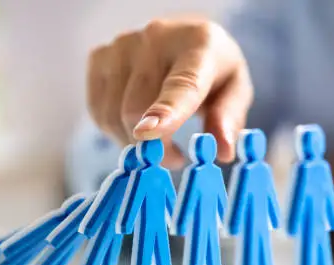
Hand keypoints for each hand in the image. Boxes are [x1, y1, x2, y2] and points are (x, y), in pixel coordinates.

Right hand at [87, 18, 252, 167]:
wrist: (184, 38)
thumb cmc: (212, 70)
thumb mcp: (235, 90)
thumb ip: (229, 119)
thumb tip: (223, 152)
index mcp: (198, 44)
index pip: (180, 84)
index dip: (164, 112)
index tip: (148, 134)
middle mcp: (155, 37)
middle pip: (136, 110)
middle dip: (153, 147)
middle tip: (173, 157)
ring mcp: (121, 45)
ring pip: (112, 115)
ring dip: (132, 141)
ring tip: (156, 138)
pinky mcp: (99, 55)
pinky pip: (98, 111)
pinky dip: (114, 129)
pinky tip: (134, 123)